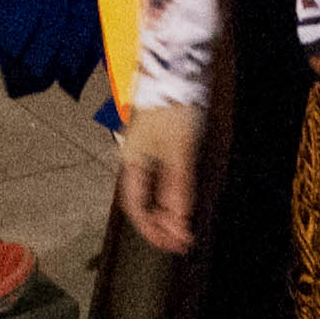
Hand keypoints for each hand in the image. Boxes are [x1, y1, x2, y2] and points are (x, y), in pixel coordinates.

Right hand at [117, 100, 206, 253]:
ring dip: (169, 211)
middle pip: (144, 200)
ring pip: (155, 190)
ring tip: (186, 225)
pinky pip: (165, 178)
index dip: (151, 230)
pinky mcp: (164, 142)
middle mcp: (137, 160)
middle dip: (161, 224)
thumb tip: (179, 223)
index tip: (172, 246)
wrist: (176, 72)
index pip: (135, 207)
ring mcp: (150, 150)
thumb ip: (178, 188)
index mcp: (133, 164)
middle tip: (183, 241)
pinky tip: (185, 199)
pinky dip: (174, 194)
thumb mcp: (178, 152)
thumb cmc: (172, 112)